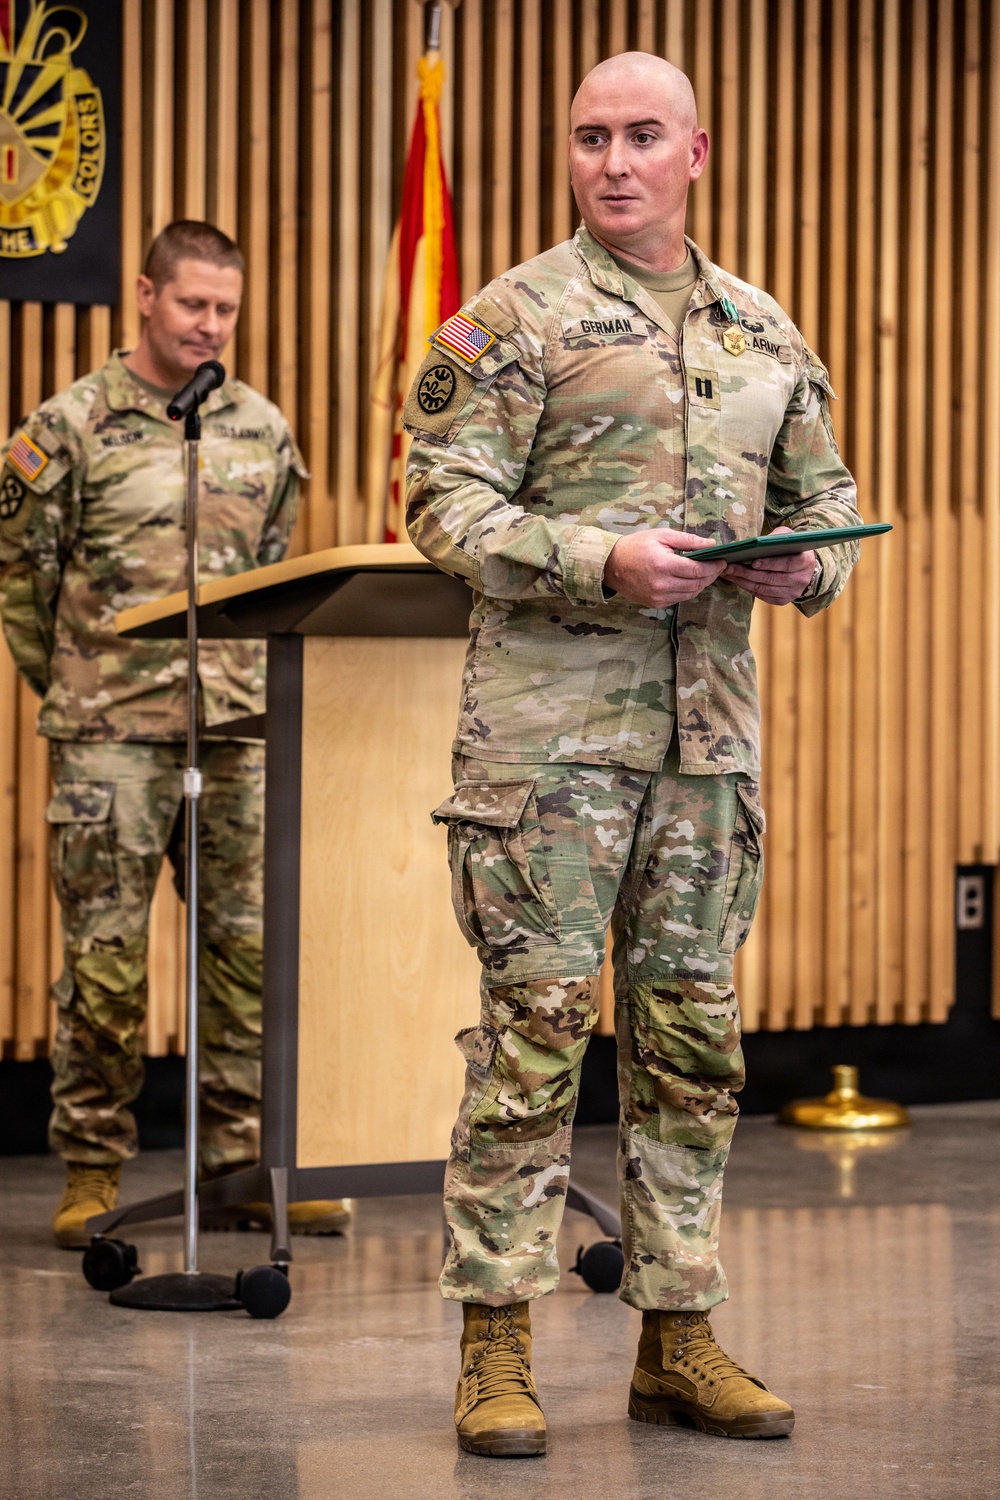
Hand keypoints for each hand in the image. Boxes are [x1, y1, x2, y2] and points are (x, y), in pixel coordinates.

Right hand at [603, 529, 727, 608]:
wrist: (612, 565)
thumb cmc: (636, 546)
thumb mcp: (662, 536)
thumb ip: (688, 540)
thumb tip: (711, 545)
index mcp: (663, 565)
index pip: (697, 570)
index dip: (713, 567)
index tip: (722, 561)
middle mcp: (661, 584)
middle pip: (697, 584)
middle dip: (711, 575)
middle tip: (717, 567)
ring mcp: (658, 597)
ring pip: (690, 594)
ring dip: (701, 584)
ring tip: (705, 573)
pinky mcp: (655, 604)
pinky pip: (679, 599)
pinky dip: (688, 590)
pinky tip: (689, 580)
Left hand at [722, 527, 816, 604]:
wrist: (803, 568)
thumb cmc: (791, 548)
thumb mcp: (788, 537)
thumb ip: (777, 537)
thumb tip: (757, 543)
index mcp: (805, 561)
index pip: (788, 563)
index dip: (770, 563)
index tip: (753, 561)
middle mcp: (801, 579)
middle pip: (772, 578)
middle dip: (748, 573)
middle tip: (730, 567)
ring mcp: (792, 592)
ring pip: (764, 589)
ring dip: (743, 581)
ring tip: (728, 573)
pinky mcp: (783, 600)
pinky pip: (762, 595)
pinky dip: (747, 587)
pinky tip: (736, 580)